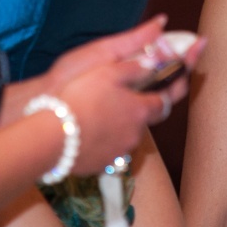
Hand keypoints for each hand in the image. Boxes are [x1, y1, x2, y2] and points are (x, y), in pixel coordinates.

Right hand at [56, 28, 204, 174]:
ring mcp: (119, 152)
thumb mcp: (108, 71)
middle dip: (141, 107)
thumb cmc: (80, 98)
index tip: (174, 81)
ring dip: (120, 123)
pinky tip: (87, 130)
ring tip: (98, 111)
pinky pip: (108, 148)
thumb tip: (154, 63)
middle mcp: (135, 134)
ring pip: (126, 134)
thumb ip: (135, 67)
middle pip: (146, 119)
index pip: (166, 100)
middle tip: (128, 95)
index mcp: (140, 110)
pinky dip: (103, 138)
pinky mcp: (101, 164)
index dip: (170, 89)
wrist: (53, 137)